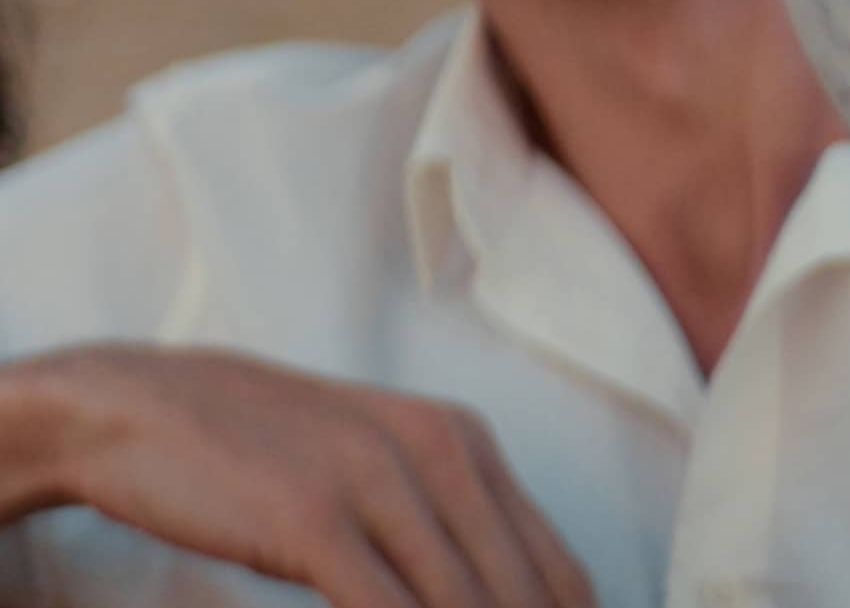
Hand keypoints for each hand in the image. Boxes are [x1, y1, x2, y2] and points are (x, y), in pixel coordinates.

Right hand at [1, 343, 593, 606]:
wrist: (150, 404)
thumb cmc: (272, 451)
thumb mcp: (380, 467)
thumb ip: (444, 524)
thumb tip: (506, 596)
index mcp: (466, 440)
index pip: (557, 570)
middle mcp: (439, 450)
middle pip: (520, 595)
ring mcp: (378, 481)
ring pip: (463, 605)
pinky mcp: (313, 521)